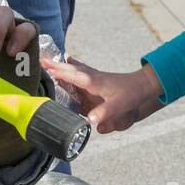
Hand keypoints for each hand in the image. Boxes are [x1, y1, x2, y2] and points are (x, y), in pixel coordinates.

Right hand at [39, 57, 164, 132]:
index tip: (43, 65)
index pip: (71, 74)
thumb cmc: (132, 96)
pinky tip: (67, 71)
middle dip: (55, 67)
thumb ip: (105, 113)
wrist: (145, 90)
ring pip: (74, 74)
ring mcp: (93, 83)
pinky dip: (71, 73)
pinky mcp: (96, 88)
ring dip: (61, 69)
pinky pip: (79, 80)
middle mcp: (90, 80)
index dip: (57, 71)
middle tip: (40, 61)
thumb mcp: (120, 106)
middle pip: (70, 71)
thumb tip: (90, 122)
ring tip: (47, 65)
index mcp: (93, 82)